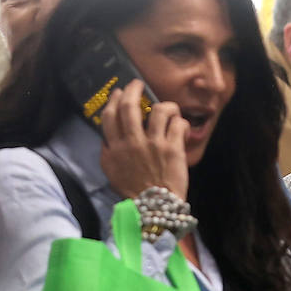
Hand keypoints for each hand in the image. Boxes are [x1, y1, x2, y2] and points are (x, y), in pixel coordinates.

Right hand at [100, 80, 189, 199]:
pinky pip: (178, 124)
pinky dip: (181, 122)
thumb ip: (109, 150)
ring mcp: (154, 144)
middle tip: (138, 84)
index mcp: (115, 147)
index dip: (114, 99)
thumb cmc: (133, 189)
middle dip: (134, 90)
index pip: (110, 115)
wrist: (153, 206)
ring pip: (159, 110)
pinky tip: (181, 127)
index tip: (118, 92)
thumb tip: (109, 135)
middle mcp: (132, 142)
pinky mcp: (173, 148)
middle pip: (130, 106)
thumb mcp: (111, 170)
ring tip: (168, 109)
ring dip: (166, 106)